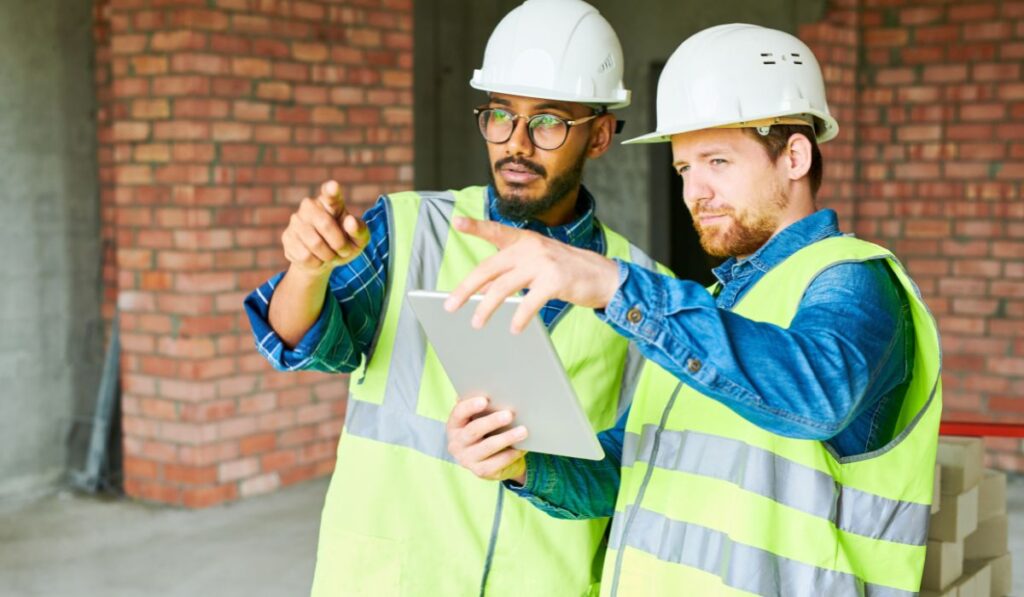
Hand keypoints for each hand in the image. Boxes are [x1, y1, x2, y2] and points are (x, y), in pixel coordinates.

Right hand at [281, 180, 370, 278]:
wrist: (323, 260)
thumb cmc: (344, 243)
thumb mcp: (359, 239)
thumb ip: (359, 230)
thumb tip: (350, 222)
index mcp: (331, 202)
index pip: (330, 193)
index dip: (331, 190)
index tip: (334, 187)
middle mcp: (310, 206)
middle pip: (325, 224)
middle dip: (339, 244)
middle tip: (344, 250)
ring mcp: (296, 220)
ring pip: (314, 243)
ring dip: (328, 255)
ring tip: (330, 255)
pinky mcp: (287, 237)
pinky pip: (304, 256)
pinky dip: (316, 263)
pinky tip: (316, 259)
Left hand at [443, 217, 620, 332]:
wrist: (603, 276)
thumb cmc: (565, 272)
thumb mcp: (535, 266)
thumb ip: (510, 274)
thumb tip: (481, 291)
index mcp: (524, 241)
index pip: (496, 232)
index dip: (476, 227)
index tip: (457, 222)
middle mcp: (531, 247)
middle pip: (490, 268)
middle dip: (467, 288)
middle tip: (450, 305)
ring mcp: (543, 262)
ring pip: (504, 286)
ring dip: (486, 307)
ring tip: (476, 323)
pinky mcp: (555, 280)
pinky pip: (530, 301)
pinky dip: (519, 317)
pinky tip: (514, 328)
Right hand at [446, 396, 527, 483]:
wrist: (488, 459)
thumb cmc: (485, 431)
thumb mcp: (479, 419)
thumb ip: (481, 407)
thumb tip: (492, 390)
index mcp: (454, 426)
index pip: (458, 413)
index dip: (470, 406)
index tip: (485, 400)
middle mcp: (456, 443)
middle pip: (473, 431)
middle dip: (492, 422)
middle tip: (509, 414)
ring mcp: (467, 459)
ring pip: (487, 447)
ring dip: (506, 438)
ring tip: (523, 431)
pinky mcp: (480, 471)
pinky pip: (497, 462)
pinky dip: (510, 454)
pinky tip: (521, 448)